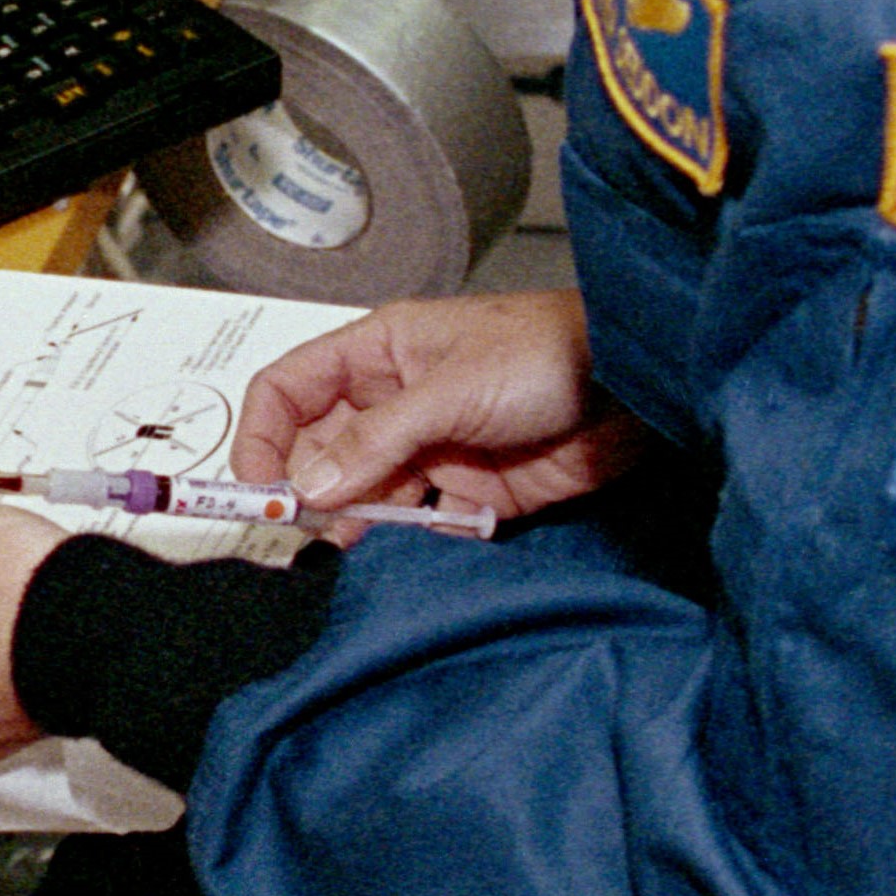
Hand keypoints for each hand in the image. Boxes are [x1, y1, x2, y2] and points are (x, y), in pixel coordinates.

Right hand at [232, 290, 646, 522]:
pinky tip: (409, 542)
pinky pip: (417, 522)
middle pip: (320, 449)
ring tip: (352, 542)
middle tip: (301, 531)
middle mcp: (397, 400)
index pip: (291, 390)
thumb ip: (377, 439)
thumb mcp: (452, 389)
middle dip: (304, 489)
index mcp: (380, 353)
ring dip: (353, 520)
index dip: (262, 436)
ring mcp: (432, 447)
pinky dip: (406, 539)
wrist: (638, 389)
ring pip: (365, 492)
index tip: (256, 487)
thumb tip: (308, 485)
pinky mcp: (470, 491)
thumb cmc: (551, 353)